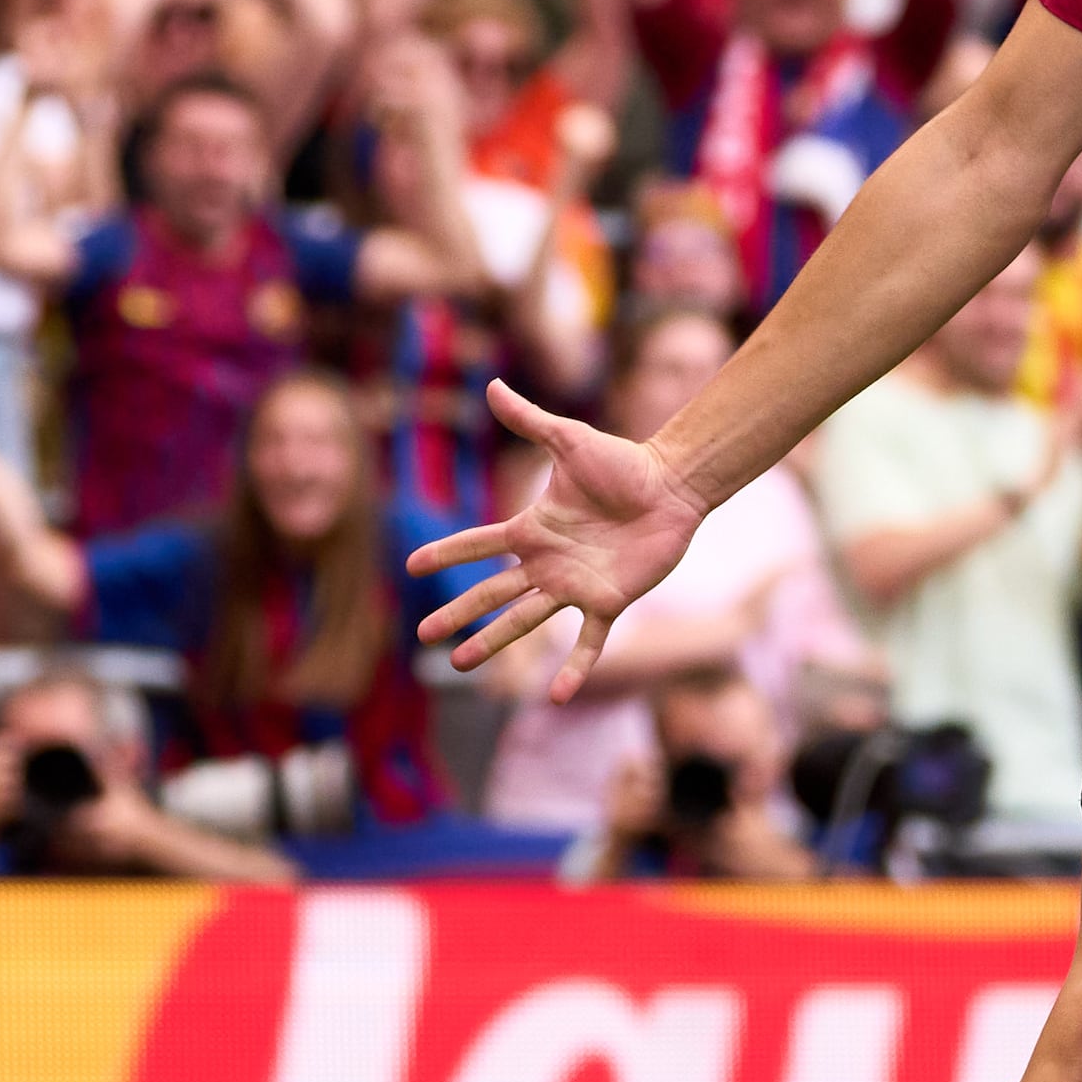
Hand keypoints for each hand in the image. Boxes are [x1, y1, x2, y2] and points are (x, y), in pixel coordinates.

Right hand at [411, 379, 711, 687]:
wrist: (672, 485)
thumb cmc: (623, 461)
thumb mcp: (569, 438)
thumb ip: (529, 420)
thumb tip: (493, 386)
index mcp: (532, 529)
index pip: (477, 544)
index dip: (445, 554)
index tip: (410, 566)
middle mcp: (546, 563)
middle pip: (491, 593)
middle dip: (457, 613)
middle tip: (423, 636)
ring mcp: (574, 586)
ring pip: (525, 621)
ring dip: (494, 644)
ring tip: (462, 665)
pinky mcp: (608, 601)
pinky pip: (588, 642)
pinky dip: (573, 669)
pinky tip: (555, 696)